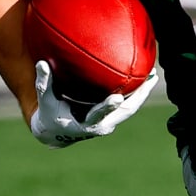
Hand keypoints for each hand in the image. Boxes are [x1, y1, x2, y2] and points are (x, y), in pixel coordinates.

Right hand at [28, 61, 156, 148]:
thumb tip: (41, 64)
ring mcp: (110, 121)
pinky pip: (130, 104)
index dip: (107, 107)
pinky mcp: (114, 116)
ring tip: (153, 75)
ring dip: (143, 92)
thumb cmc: (50, 113)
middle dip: (139, 96)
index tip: (116, 98)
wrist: (57, 132)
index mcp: (85, 124)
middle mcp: (102, 125)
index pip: (98, 115)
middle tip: (149, 80)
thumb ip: (44, 83)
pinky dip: (138, 92)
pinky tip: (146, 77)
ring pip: (131, 108)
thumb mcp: (45, 100)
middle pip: (125, 112)